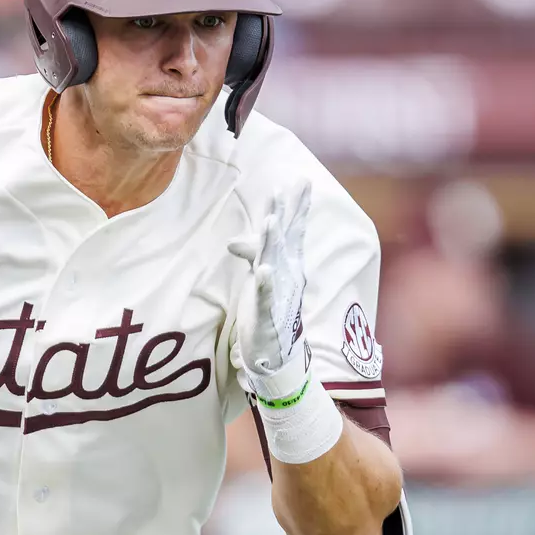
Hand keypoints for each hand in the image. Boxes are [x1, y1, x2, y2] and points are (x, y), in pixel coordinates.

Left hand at [235, 186, 311, 401]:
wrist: (275, 353)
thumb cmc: (268, 311)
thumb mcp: (259, 278)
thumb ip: (252, 255)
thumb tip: (234, 241)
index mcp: (288, 265)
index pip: (292, 231)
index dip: (295, 208)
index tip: (300, 182)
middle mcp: (288, 276)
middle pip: (286, 241)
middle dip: (288, 215)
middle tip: (289, 189)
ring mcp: (279, 295)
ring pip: (275, 264)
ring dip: (273, 243)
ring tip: (272, 222)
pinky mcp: (266, 315)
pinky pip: (265, 297)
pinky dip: (265, 283)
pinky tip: (264, 271)